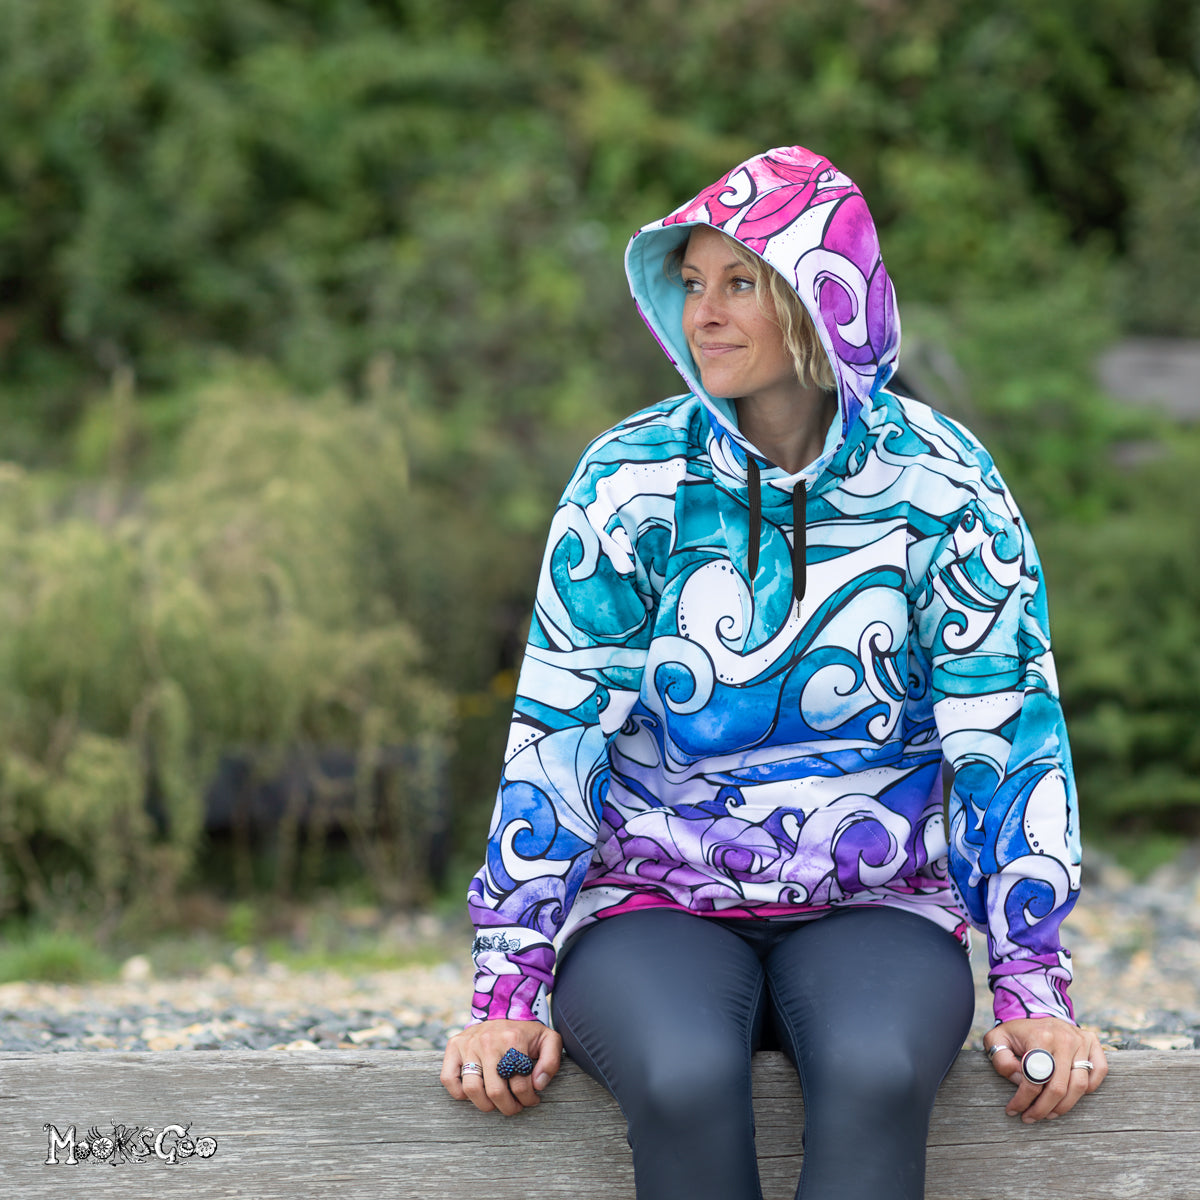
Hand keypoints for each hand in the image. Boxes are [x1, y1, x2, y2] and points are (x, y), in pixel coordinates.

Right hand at [440, 1019, 562, 1115]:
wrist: (503, 1008)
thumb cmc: (526, 1032)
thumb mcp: (548, 1039)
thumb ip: (551, 1062)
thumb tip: (538, 1085)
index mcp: (513, 1040)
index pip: (520, 1085)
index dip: (528, 1099)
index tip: (532, 1100)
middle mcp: (488, 1041)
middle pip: (495, 1092)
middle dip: (508, 1107)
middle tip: (515, 1107)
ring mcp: (469, 1044)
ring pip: (472, 1089)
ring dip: (486, 1105)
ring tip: (496, 1103)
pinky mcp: (454, 1046)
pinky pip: (448, 1079)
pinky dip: (460, 1093)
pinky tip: (476, 1092)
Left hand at [983, 1016, 1106, 1122]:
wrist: (1034, 1011)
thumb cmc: (1016, 1032)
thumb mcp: (997, 1039)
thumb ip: (1001, 1059)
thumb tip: (1019, 1079)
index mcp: (1039, 1037)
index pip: (1034, 1079)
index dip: (1023, 1100)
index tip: (1013, 1110)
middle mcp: (1064, 1039)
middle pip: (1058, 1087)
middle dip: (1042, 1109)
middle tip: (1030, 1117)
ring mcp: (1081, 1040)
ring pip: (1079, 1086)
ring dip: (1064, 1107)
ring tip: (1048, 1113)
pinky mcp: (1093, 1043)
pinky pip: (1099, 1072)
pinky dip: (1088, 1089)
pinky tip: (1071, 1095)